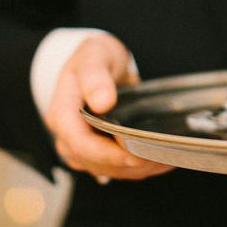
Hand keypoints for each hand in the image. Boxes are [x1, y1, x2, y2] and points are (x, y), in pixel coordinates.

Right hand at [44, 34, 173, 182]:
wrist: (97, 61)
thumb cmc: (94, 56)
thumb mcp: (94, 56)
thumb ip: (95, 77)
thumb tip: (102, 103)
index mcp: (61, 113)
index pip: (79, 143)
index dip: (105, 154)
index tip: (133, 154)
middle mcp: (67, 135)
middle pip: (92, 161)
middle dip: (125, 165)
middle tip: (159, 158)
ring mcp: (80, 144)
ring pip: (105, 169)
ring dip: (134, 170)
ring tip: (165, 160)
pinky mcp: (96, 149)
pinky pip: (113, 167)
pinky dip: (136, 168)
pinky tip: (159, 161)